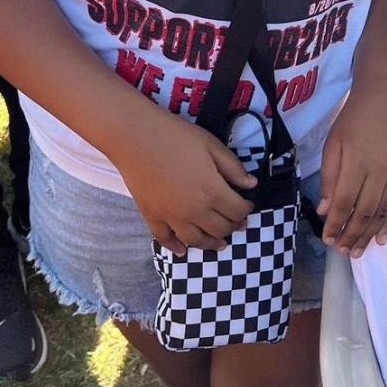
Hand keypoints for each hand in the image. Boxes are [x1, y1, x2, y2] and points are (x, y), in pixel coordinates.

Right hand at [112, 110, 255, 255]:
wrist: (135, 137)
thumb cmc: (176, 136)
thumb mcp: (212, 145)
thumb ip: (233, 168)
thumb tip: (251, 184)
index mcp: (212, 192)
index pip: (237, 211)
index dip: (246, 209)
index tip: (247, 203)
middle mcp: (194, 211)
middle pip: (220, 229)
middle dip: (233, 226)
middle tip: (238, 222)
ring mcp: (172, 217)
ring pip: (196, 241)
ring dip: (211, 244)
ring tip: (219, 243)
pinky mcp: (152, 217)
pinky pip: (166, 240)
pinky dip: (176, 247)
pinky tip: (183, 250)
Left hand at [318, 83, 386, 256]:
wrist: (385, 98)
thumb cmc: (353, 118)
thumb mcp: (333, 142)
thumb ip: (330, 177)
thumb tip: (326, 210)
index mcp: (356, 163)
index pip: (344, 203)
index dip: (335, 225)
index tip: (327, 239)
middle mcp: (378, 172)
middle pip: (363, 212)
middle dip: (350, 235)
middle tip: (341, 251)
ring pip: (381, 212)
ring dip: (368, 234)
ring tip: (357, 251)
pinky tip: (381, 239)